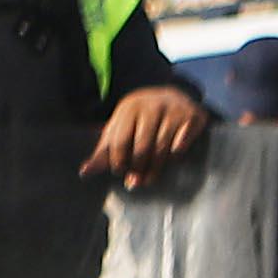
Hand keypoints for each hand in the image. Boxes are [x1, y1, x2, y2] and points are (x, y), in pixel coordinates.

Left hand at [84, 84, 209, 188]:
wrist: (172, 97)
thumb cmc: (138, 121)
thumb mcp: (118, 131)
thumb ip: (103, 152)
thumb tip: (84, 173)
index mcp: (129, 108)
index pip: (120, 142)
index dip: (118, 162)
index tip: (119, 172)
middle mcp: (153, 105)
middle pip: (141, 147)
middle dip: (136, 168)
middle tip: (134, 181)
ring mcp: (175, 109)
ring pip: (162, 149)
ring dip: (154, 168)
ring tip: (148, 179)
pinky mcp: (194, 116)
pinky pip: (181, 145)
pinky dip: (174, 157)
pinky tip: (169, 160)